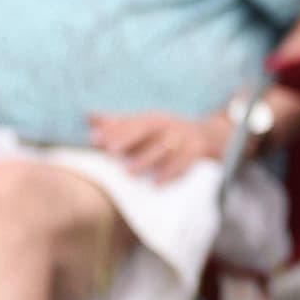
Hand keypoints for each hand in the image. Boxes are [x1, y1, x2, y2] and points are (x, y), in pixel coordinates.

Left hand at [87, 108, 232, 183]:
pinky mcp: (199, 149)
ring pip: (166, 146)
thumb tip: (89, 115)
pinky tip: (156, 184)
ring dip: (148, 158)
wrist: (210, 135)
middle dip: (129, 137)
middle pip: (148, 128)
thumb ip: (118, 123)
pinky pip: (186, 161)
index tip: (94, 139)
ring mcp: (185, 136)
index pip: (131, 121)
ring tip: (128, 172)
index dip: (113, 129)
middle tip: (110, 149)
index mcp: (153, 118)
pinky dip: (172, 172)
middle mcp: (169, 124)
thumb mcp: (146, 126)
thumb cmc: (167, 133)